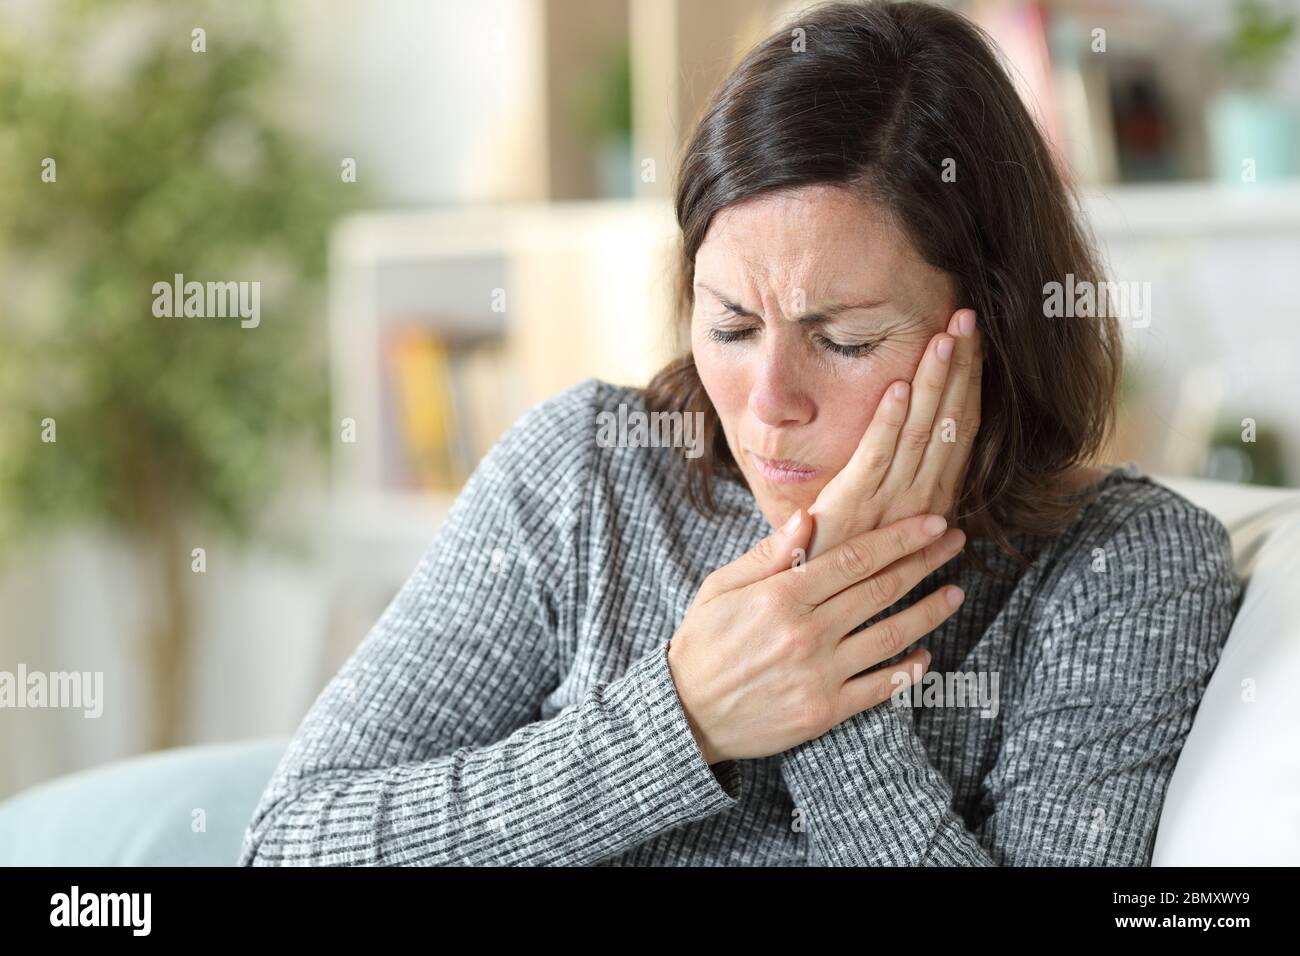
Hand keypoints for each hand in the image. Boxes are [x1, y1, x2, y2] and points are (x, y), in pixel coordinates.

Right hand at [667, 510, 967, 763]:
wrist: (686, 714)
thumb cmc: (703, 642)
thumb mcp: (722, 588)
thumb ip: (768, 554)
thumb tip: (809, 516)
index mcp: (781, 596)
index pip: (855, 558)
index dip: (900, 538)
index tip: (933, 523)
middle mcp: (806, 632)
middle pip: (881, 589)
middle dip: (925, 562)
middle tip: (956, 543)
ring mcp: (819, 674)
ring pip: (890, 636)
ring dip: (929, 612)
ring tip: (955, 594)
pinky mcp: (824, 711)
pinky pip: (879, 688)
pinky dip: (908, 670)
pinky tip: (926, 655)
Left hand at [805, 308, 981, 559]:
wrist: (816, 602)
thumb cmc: (845, 556)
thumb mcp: (886, 520)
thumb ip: (907, 490)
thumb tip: (934, 470)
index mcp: (933, 497)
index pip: (959, 429)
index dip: (969, 381)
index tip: (975, 338)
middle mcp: (922, 498)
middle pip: (948, 421)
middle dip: (960, 367)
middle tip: (968, 317)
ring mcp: (889, 502)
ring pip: (919, 431)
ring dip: (932, 382)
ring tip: (944, 336)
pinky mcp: (852, 505)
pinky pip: (876, 455)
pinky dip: (887, 420)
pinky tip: (896, 385)